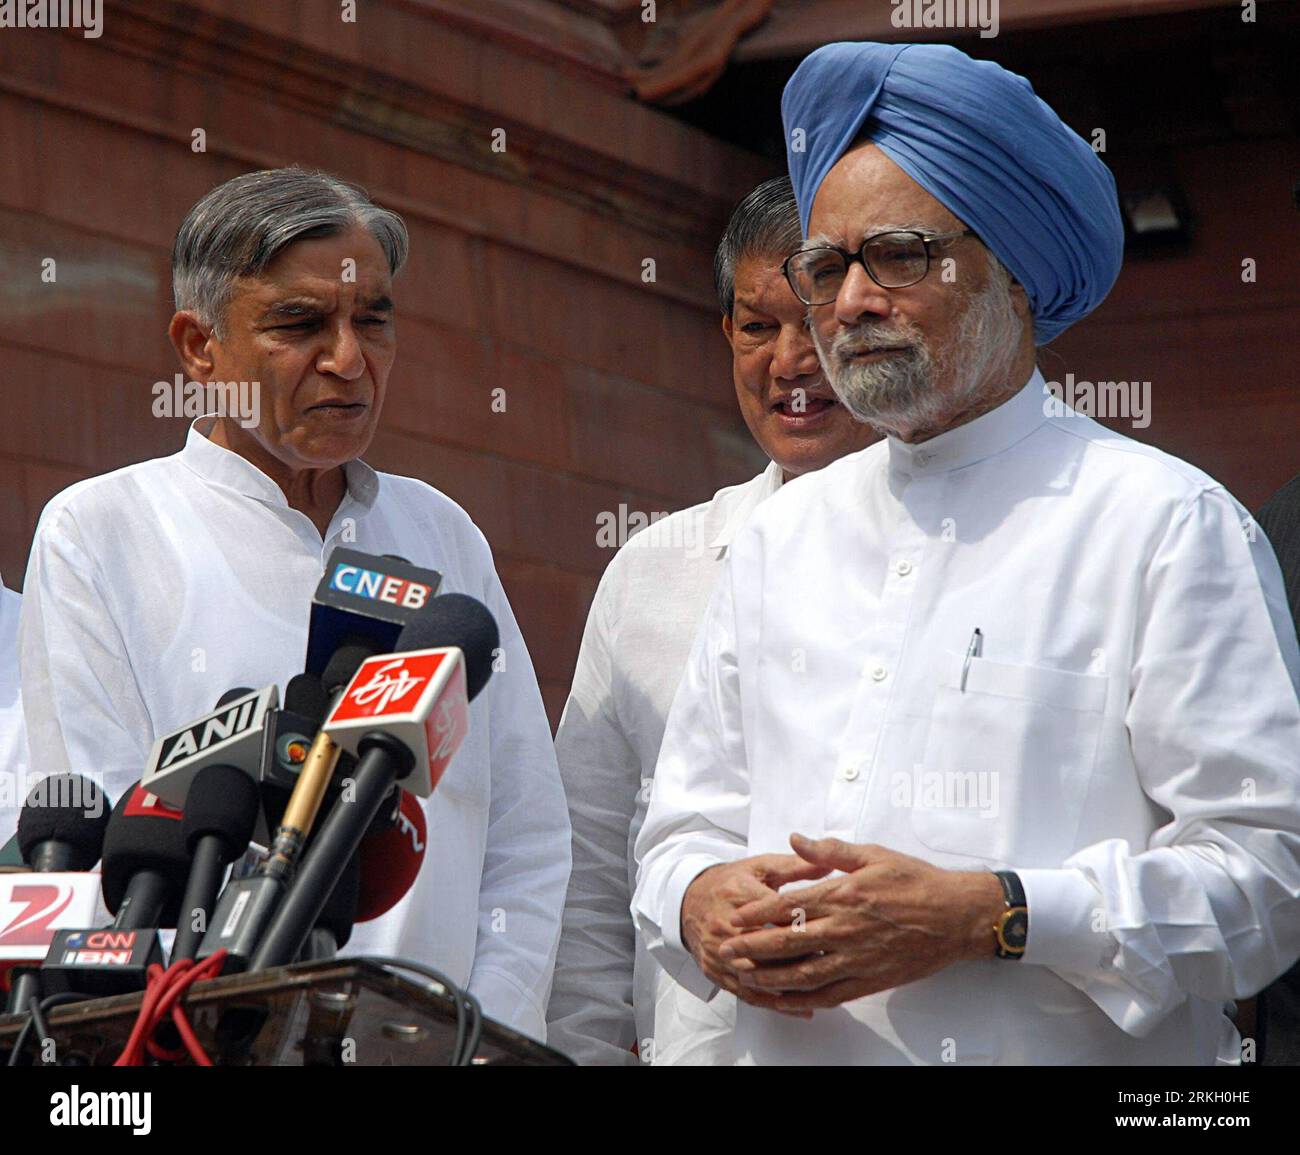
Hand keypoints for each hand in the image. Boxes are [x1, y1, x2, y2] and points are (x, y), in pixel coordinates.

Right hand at [681, 853, 831, 1013]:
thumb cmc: (728, 883)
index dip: (806, 925)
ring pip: (759, 976)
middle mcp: (725, 925)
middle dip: (802, 956)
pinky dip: (776, 1003)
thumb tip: (827, 865)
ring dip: (791, 984)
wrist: (687, 900)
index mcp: (739, 894)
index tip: (832, 931)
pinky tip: (800, 1008)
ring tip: (822, 986)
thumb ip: (795, 866)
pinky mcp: (714, 971)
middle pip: (769, 949)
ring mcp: (718, 952)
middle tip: (833, 960)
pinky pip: (747, 994)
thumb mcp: (760, 867)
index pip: (777, 914)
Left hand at [716, 834, 1004, 1010]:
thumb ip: (830, 849)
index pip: (788, 905)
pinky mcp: (872, 979)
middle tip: (727, 949)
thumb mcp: (873, 854)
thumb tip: (795, 839)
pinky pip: (833, 993)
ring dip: (772, 976)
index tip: (736, 918)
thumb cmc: (916, 881)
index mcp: (842, 894)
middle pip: (788, 941)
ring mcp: (858, 957)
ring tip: (748, 977)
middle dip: (753, 948)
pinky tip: (791, 998)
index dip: (757, 914)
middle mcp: (845, 928)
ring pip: (805, 972)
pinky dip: (808, 997)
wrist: (956, 916)